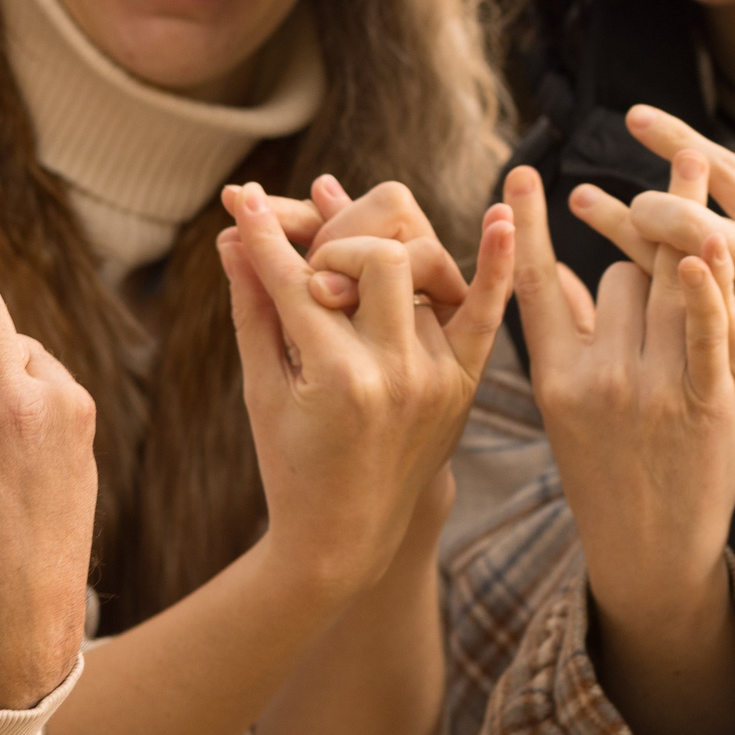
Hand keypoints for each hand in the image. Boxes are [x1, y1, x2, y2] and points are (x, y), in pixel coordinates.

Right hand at [217, 182, 513, 602]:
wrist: (345, 538)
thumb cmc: (289, 463)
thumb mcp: (261, 387)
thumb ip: (253, 306)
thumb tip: (232, 235)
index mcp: (337, 376)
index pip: (297, 278)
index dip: (264, 236)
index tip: (244, 196)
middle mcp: (396, 373)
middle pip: (376, 257)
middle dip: (336, 247)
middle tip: (312, 267)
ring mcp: (438, 378)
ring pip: (425, 270)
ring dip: (385, 259)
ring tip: (354, 270)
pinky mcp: (464, 384)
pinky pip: (486, 312)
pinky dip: (496, 264)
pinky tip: (503, 217)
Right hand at [505, 165, 734, 633]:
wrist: (651, 555)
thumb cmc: (607, 475)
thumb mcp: (566, 409)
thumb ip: (562, 334)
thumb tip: (547, 266)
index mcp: (555, 379)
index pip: (533, 286)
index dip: (522, 228)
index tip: (517, 175)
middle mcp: (597, 380)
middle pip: (623, 274)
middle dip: (643, 262)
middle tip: (662, 267)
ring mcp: (652, 393)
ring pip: (666, 285)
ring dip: (682, 257)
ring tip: (694, 178)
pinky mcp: (706, 406)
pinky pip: (709, 330)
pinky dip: (712, 286)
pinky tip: (715, 244)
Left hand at [574, 106, 734, 487]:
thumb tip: (708, 198)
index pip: (734, 174)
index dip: (680, 142)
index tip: (636, 118)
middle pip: (697, 218)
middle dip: (642, 200)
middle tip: (594, 191)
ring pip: (682, 266)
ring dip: (627, 233)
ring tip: (584, 204)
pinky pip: (685, 324)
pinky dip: (648, 297)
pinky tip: (616, 278)